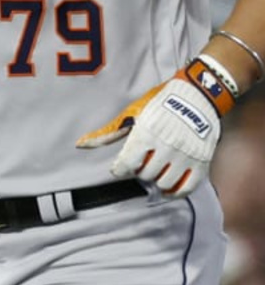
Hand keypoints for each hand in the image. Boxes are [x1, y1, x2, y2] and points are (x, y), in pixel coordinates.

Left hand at [75, 71, 221, 196]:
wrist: (199, 92)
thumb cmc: (160, 102)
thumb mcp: (132, 113)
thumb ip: (108, 133)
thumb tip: (81, 144)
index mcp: (146, 133)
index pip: (126, 165)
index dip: (120, 168)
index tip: (122, 166)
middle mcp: (167, 145)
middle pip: (145, 174)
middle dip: (140, 170)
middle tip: (144, 162)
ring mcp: (186, 153)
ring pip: (164, 182)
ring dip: (157, 179)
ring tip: (157, 168)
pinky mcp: (203, 159)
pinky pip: (187, 187)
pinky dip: (175, 191)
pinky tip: (168, 186)